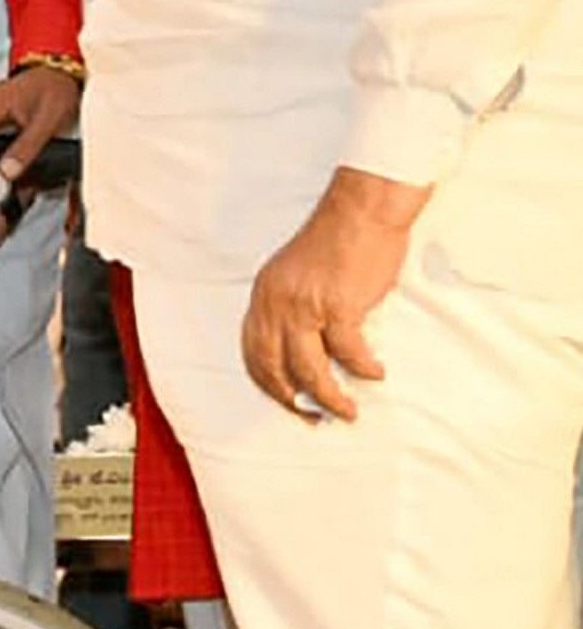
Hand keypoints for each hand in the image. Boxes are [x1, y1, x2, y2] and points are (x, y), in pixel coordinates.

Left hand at [242, 167, 426, 421]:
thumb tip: (305, 345)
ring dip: (329, 397)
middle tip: (313, 418)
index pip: (253, 349)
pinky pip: (348, 352)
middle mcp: (277, 302)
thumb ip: (293, 306)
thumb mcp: (296, 273)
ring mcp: (306, 305)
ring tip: (348, 411)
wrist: (362, 211)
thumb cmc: (337, 241)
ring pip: (309, 369)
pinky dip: (363, 368)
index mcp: (264, 294)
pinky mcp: (340, 306)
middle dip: (292, 399)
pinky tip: (375, 373)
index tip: (286, 401)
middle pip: (274, 366)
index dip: (267, 381)